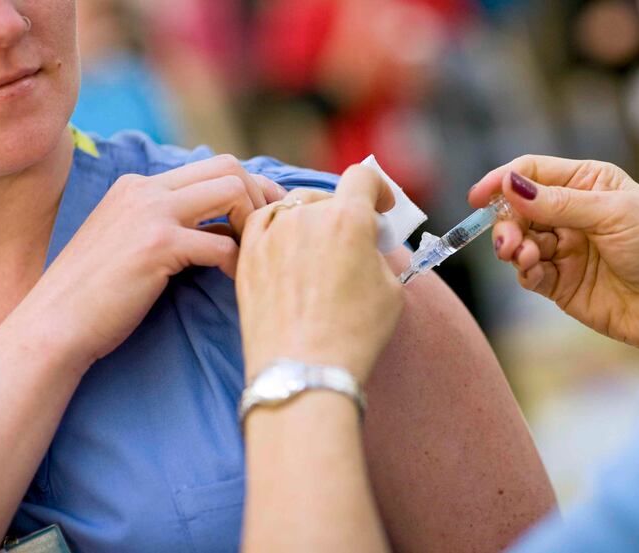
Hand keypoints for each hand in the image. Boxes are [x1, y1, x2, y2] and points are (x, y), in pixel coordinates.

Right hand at [22, 155, 285, 366]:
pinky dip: (240, 264)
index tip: (270, 213)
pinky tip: (238, 283)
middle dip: (261, 196)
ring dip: (255, 223)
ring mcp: (150, 213)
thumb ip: (170, 226)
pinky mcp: (157, 246)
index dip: (250, 187)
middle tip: (275, 232)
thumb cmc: (95, 295)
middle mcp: (145, 190)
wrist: (53, 325)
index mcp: (138, 186)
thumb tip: (224, 230)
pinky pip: (223, 245)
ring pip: (232, 191)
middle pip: (228, 166)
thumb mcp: (130, 243)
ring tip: (257, 255)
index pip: (212, 165)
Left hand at [237, 165, 403, 382]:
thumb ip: (379, 254)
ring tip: (317, 251)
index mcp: (347, 219)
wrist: (302, 370)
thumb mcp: (391, 291)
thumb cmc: (353, 335)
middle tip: (351, 243)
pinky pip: (262, 223)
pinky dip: (277, 229)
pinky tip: (285, 249)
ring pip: (293, 208)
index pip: (363, 178)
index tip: (380, 206)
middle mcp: (306, 217)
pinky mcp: (247, 254)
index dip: (377, 188)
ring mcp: (271, 233)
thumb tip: (367, 247)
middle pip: (327, 196)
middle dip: (344, 214)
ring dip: (309, 221)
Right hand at [470, 155, 638, 363]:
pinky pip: (528, 272)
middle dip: (507, 222)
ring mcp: (565, 249)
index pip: (533, 172)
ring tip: (521, 255)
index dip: (503, 181)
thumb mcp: (613, 214)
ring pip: (519, 241)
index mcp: (589, 183)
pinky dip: (524, 270)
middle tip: (508, 240)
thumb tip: (511, 185)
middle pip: (519, 208)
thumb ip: (559, 203)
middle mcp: (572, 213)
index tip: (478, 197)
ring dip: (513, 247)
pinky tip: (533, 271)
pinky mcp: (560, 284)